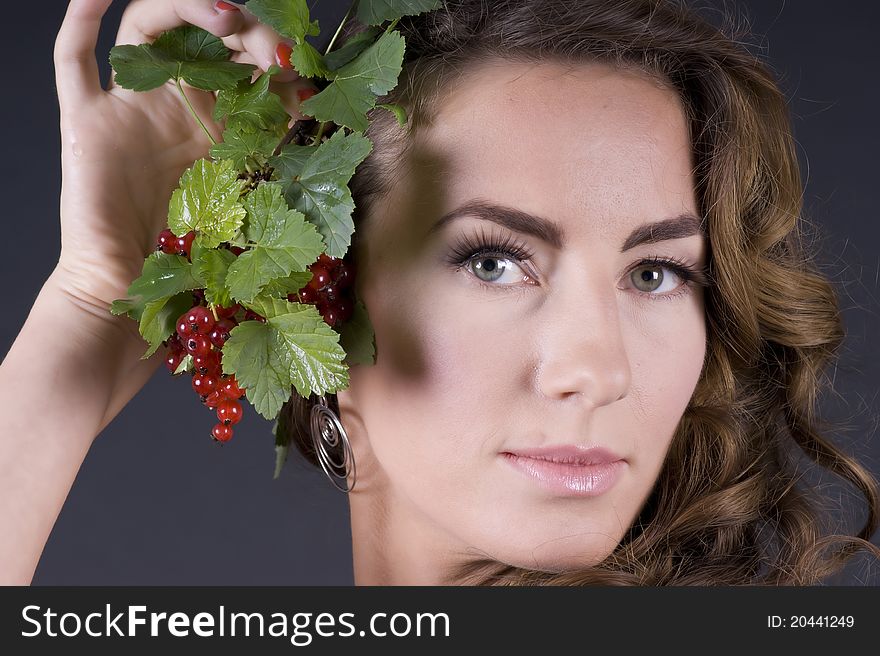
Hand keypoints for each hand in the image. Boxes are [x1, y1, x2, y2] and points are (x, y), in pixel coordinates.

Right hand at [53, 0, 315, 308]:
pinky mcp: (85, 120)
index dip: (271, 54)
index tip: (303, 68)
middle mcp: (169, 102)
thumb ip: (271, 145)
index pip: (239, 60)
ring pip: (145, 27)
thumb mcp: (246, 187)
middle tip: (276, 50)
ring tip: (226, 18)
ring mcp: (126, 106)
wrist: (136, 286)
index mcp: (210, 118)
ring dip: (184, 8)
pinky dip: (80, 17)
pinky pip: (71, 58)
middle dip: (244, 33)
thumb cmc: (190, 248)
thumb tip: (314, 100)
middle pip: (199, 37)